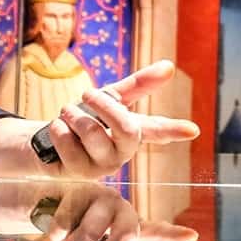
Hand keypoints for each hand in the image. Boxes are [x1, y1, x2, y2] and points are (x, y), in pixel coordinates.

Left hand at [0, 60, 199, 177]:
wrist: (48, 139)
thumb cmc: (84, 118)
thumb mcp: (109, 97)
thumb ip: (138, 84)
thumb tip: (169, 66)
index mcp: (132, 133)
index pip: (156, 129)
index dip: (173, 130)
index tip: (192, 130)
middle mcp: (121, 153)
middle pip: (126, 128)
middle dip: (105, 105)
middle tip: (86, 94)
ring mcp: (101, 166)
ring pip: (93, 133)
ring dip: (74, 115)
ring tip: (66, 112)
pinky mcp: (78, 174)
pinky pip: (69, 144)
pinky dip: (59, 129)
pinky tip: (57, 129)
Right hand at [0, 181, 198, 240]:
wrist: (50, 210)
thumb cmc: (86, 235)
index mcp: (132, 227)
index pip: (154, 233)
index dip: (171, 235)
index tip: (191, 237)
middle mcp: (122, 209)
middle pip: (124, 237)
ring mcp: (101, 198)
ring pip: (88, 235)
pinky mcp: (78, 192)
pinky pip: (64, 227)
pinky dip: (56, 236)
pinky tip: (57, 227)